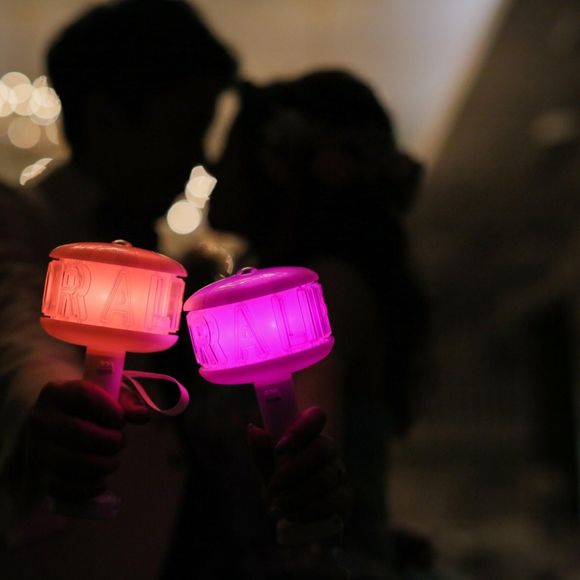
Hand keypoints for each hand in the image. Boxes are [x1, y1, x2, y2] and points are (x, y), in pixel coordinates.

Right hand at [28, 380, 148, 500]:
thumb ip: (127, 403)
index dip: (109, 410)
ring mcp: (38, 448)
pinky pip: (61, 488)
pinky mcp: (40, 474)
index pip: (84, 396)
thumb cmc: (88, 407)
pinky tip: (101, 483)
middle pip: (77, 432)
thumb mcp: (108, 396)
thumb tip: (143, 415)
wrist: (58, 422)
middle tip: (120, 442)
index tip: (121, 419)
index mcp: (58, 392)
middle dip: (108, 441)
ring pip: (69, 462)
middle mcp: (41, 419)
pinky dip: (86, 489)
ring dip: (100, 465)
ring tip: (113, 461)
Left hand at [247, 407, 350, 522]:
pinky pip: (332, 501)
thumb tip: (253, 430)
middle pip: (321, 448)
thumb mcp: (268, 469)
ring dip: (296, 495)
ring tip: (278, 507)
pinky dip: (308, 510)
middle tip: (274, 485)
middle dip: (294, 469)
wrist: (297, 517)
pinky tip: (293, 515)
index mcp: (310, 434)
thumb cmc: (282, 484)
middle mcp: (329, 449)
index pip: (315, 416)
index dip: (300, 429)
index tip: (279, 448)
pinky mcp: (345, 496)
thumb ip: (262, 451)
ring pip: (324, 478)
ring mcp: (340, 472)